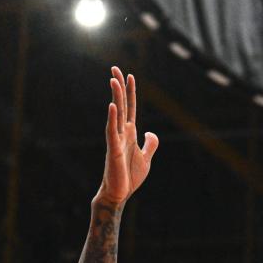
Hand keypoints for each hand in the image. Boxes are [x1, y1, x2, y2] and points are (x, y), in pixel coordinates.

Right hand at [96, 67, 158, 206]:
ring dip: (115, 97)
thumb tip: (151, 132)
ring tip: (113, 80)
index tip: (129, 75)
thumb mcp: (147, 158)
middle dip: (119, 87)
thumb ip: (150, 144)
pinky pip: (111, 131)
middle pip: (121, 105)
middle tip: (115, 68)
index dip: (131, 92)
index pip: (131, 108)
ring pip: (115, 114)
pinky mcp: (112, 150)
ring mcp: (116, 140)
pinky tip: (112, 106)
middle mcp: (122, 133)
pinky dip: (112, 118)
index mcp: (130, 134)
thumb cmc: (130, 177)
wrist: (120, 194)